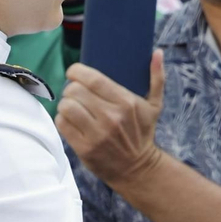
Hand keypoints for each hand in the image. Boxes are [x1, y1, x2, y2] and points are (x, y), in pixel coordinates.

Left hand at [57, 50, 165, 187]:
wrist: (138, 169)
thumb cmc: (144, 133)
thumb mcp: (154, 106)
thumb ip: (156, 78)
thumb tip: (158, 52)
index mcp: (126, 102)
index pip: (92, 79)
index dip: (76, 71)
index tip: (74, 73)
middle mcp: (111, 117)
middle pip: (74, 90)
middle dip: (71, 89)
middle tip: (76, 94)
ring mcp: (97, 134)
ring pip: (66, 106)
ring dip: (66, 105)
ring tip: (73, 107)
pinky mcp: (85, 148)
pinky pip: (62, 124)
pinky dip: (63, 120)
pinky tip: (72, 122)